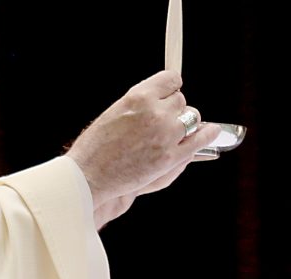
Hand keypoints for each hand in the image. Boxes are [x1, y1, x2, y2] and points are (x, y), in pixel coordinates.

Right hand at [66, 70, 220, 216]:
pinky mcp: (172, 157)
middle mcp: (155, 112)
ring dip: (186, 123)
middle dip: (174, 109)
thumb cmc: (95, 148)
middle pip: (181, 101)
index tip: (169, 94)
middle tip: (162, 121)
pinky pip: (201, 139)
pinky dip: (207, 134)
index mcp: (138, 98)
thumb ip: (140, 105)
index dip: (170, 88)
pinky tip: (210, 132)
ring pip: (192, 118)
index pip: (171, 80)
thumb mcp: (114, 114)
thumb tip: (160, 99)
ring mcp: (166, 135)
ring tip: (175, 132)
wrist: (90, 176)